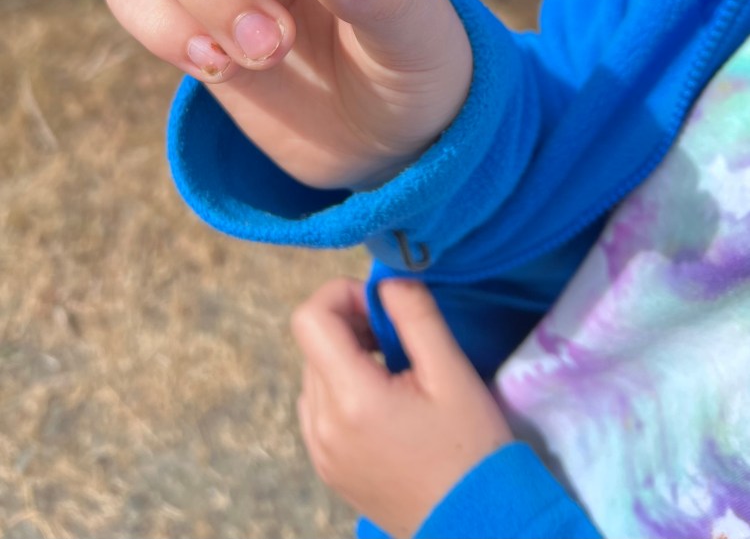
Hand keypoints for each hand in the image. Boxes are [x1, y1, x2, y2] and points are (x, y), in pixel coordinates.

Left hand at [291, 278, 512, 537]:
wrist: (476, 524)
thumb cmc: (471, 448)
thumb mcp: (451, 371)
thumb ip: (415, 314)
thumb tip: (386, 278)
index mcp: (351, 398)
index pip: (310, 318)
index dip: (342, 295)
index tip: (382, 306)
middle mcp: (322, 425)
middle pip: (312, 343)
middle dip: (351, 324)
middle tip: (398, 336)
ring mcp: (319, 450)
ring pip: (314, 372)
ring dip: (346, 355)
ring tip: (395, 369)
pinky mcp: (327, 466)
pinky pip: (318, 406)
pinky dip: (342, 388)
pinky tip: (384, 400)